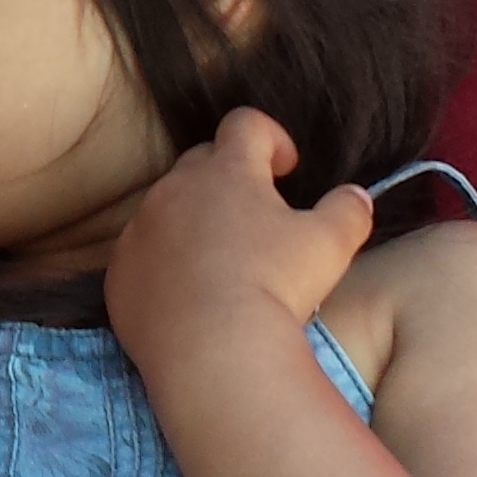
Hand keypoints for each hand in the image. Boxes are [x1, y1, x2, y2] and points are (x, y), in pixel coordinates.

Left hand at [106, 108, 370, 372]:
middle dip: (230, 179)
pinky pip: (141, 255)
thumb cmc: (275, 286)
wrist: (210, 351)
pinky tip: (188, 296)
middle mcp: (175, 189)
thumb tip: (356, 197)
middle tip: (258, 219)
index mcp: (227, 172)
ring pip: (167, 209)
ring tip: (223, 264)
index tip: (286, 168)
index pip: (246, 125)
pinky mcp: (120, 273)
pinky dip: (163, 265)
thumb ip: (348, 210)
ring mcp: (141, 230)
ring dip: (193, 223)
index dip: (270, 138)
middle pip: (202, 162)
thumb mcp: (331, 245)